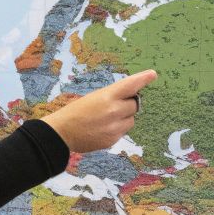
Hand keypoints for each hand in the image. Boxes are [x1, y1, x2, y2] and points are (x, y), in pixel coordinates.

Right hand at [38, 70, 156, 152]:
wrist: (60, 134)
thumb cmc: (74, 113)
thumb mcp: (92, 98)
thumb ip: (112, 96)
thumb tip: (131, 97)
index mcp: (107, 97)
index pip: (130, 85)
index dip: (143, 79)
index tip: (152, 74)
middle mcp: (114, 111)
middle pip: (134, 104)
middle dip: (127, 104)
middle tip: (111, 107)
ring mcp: (114, 127)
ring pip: (131, 119)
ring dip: (123, 118)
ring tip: (105, 120)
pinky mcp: (113, 139)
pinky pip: (123, 131)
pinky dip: (116, 129)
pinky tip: (101, 129)